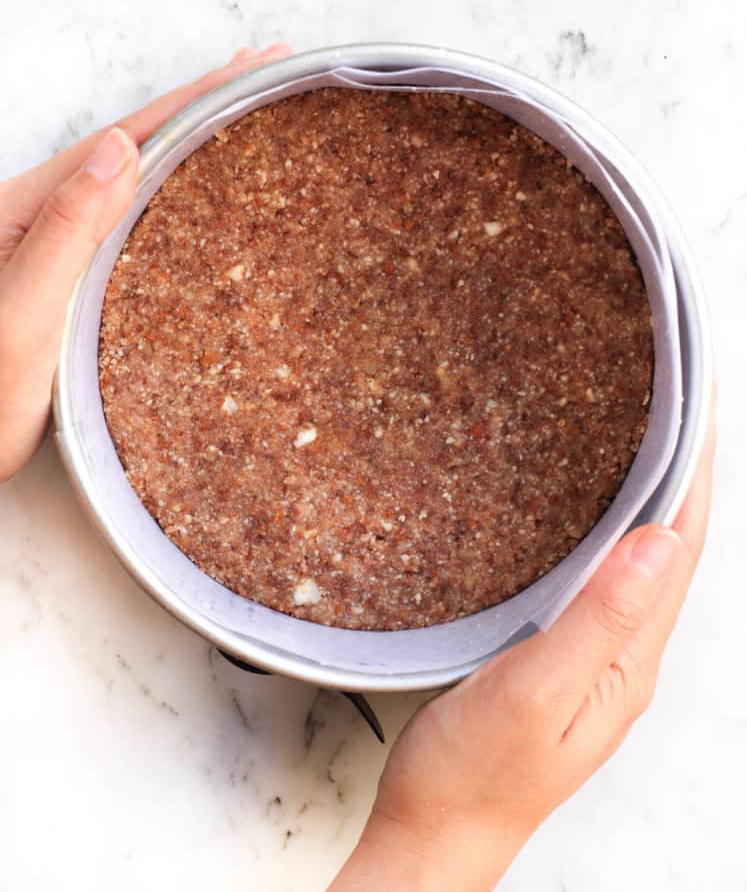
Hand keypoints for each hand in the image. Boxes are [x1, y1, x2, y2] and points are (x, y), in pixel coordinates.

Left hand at [0, 44, 291, 481]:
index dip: (193, 101)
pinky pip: (129, 215)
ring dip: (189, 138)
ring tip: (239, 110)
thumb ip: (66, 228)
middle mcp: (43, 213)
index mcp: (29, 207)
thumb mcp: (24, 312)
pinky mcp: (68, 274)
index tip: (251, 67)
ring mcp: (55, 242)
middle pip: (134, 143)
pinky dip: (171, 186)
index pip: (126, 139)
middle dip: (201, 104)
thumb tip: (119, 146)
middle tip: (263, 71)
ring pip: (133, 175)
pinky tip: (193, 184)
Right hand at [331, 398, 715, 891]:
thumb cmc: (475, 776)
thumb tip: (658, 542)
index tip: (695, 401)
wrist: (435, 834)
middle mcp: (625, 656)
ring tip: (642, 432)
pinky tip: (586, 509)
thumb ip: (598, 620)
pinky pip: (603, 577)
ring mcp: (597, 658)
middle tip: (672, 397)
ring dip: (650, 493)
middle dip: (681, 468)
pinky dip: (609, 526)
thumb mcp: (535, 694)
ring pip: (639, 558)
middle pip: (671, 545)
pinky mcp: (563, 657)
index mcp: (630, 660)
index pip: (681, 544)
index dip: (693, 468)